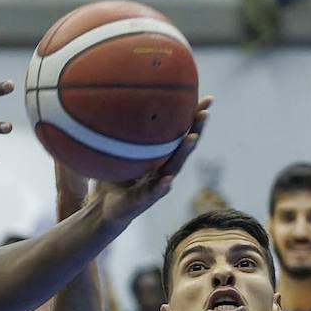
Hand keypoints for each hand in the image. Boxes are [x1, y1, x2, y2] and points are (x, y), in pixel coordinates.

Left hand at [88, 97, 210, 227]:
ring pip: (173, 167)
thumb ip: (115, 135)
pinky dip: (160, 187)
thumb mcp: (113, 154)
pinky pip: (153, 193)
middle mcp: (162, 170)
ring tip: (192, 138)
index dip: (193, 119)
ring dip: (183, 153)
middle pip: (183, 148)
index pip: (179, 135)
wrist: (103, 210)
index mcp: (159, 158)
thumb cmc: (111, 179)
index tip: (207, 100)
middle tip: (205, 113)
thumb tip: (107, 106)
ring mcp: (156, 185)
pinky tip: (167, 180)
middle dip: (196, 130)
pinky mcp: (144, 201)